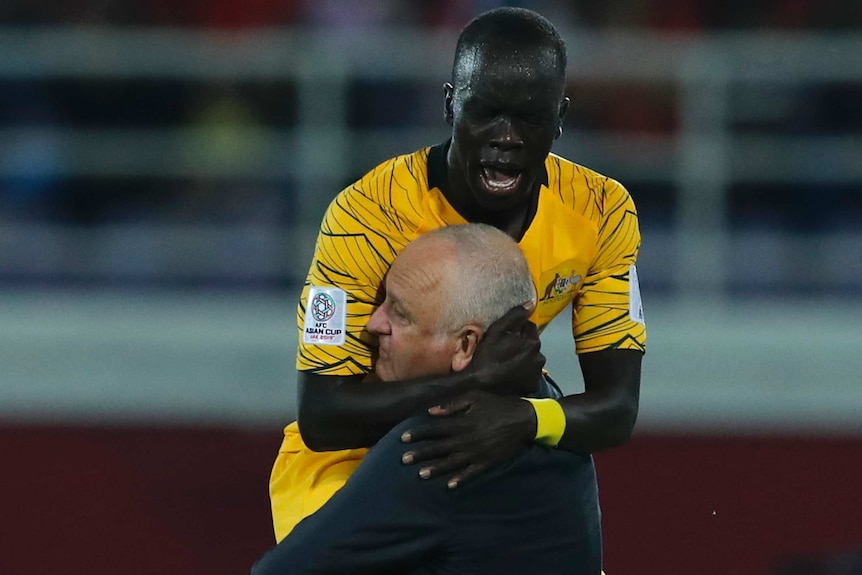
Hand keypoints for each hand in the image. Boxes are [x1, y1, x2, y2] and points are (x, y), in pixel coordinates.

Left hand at [400, 390, 536, 487]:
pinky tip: (449, 486)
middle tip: (403, 459)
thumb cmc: (497, 405)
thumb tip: (431, 412)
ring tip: (420, 475)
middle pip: (439, 448)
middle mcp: (467, 440)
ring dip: (435, 469)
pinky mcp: (488, 462)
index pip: (435, 429)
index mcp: (463, 422)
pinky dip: (460, 480)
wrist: (524, 420)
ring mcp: (477, 453)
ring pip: (452, 463)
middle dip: (420, 454)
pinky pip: (472, 473)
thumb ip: (453, 405)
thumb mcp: (475, 397)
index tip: (403, 438)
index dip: (418, 433)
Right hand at [467, 305, 544, 396]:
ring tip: (507, 363)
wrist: (480, 387)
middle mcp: (540, 357)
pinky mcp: (533, 386)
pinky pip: (530, 374)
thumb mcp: (496, 331)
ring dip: (523, 358)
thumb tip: (531, 304)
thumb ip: (515, 316)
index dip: (517, 330)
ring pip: (532, 359)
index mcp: (533, 342)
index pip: (529, 327)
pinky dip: (524, 373)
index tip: (505, 336)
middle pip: (531, 344)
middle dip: (522, 344)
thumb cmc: (487, 356)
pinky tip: (511, 374)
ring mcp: (537, 373)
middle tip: (504, 349)